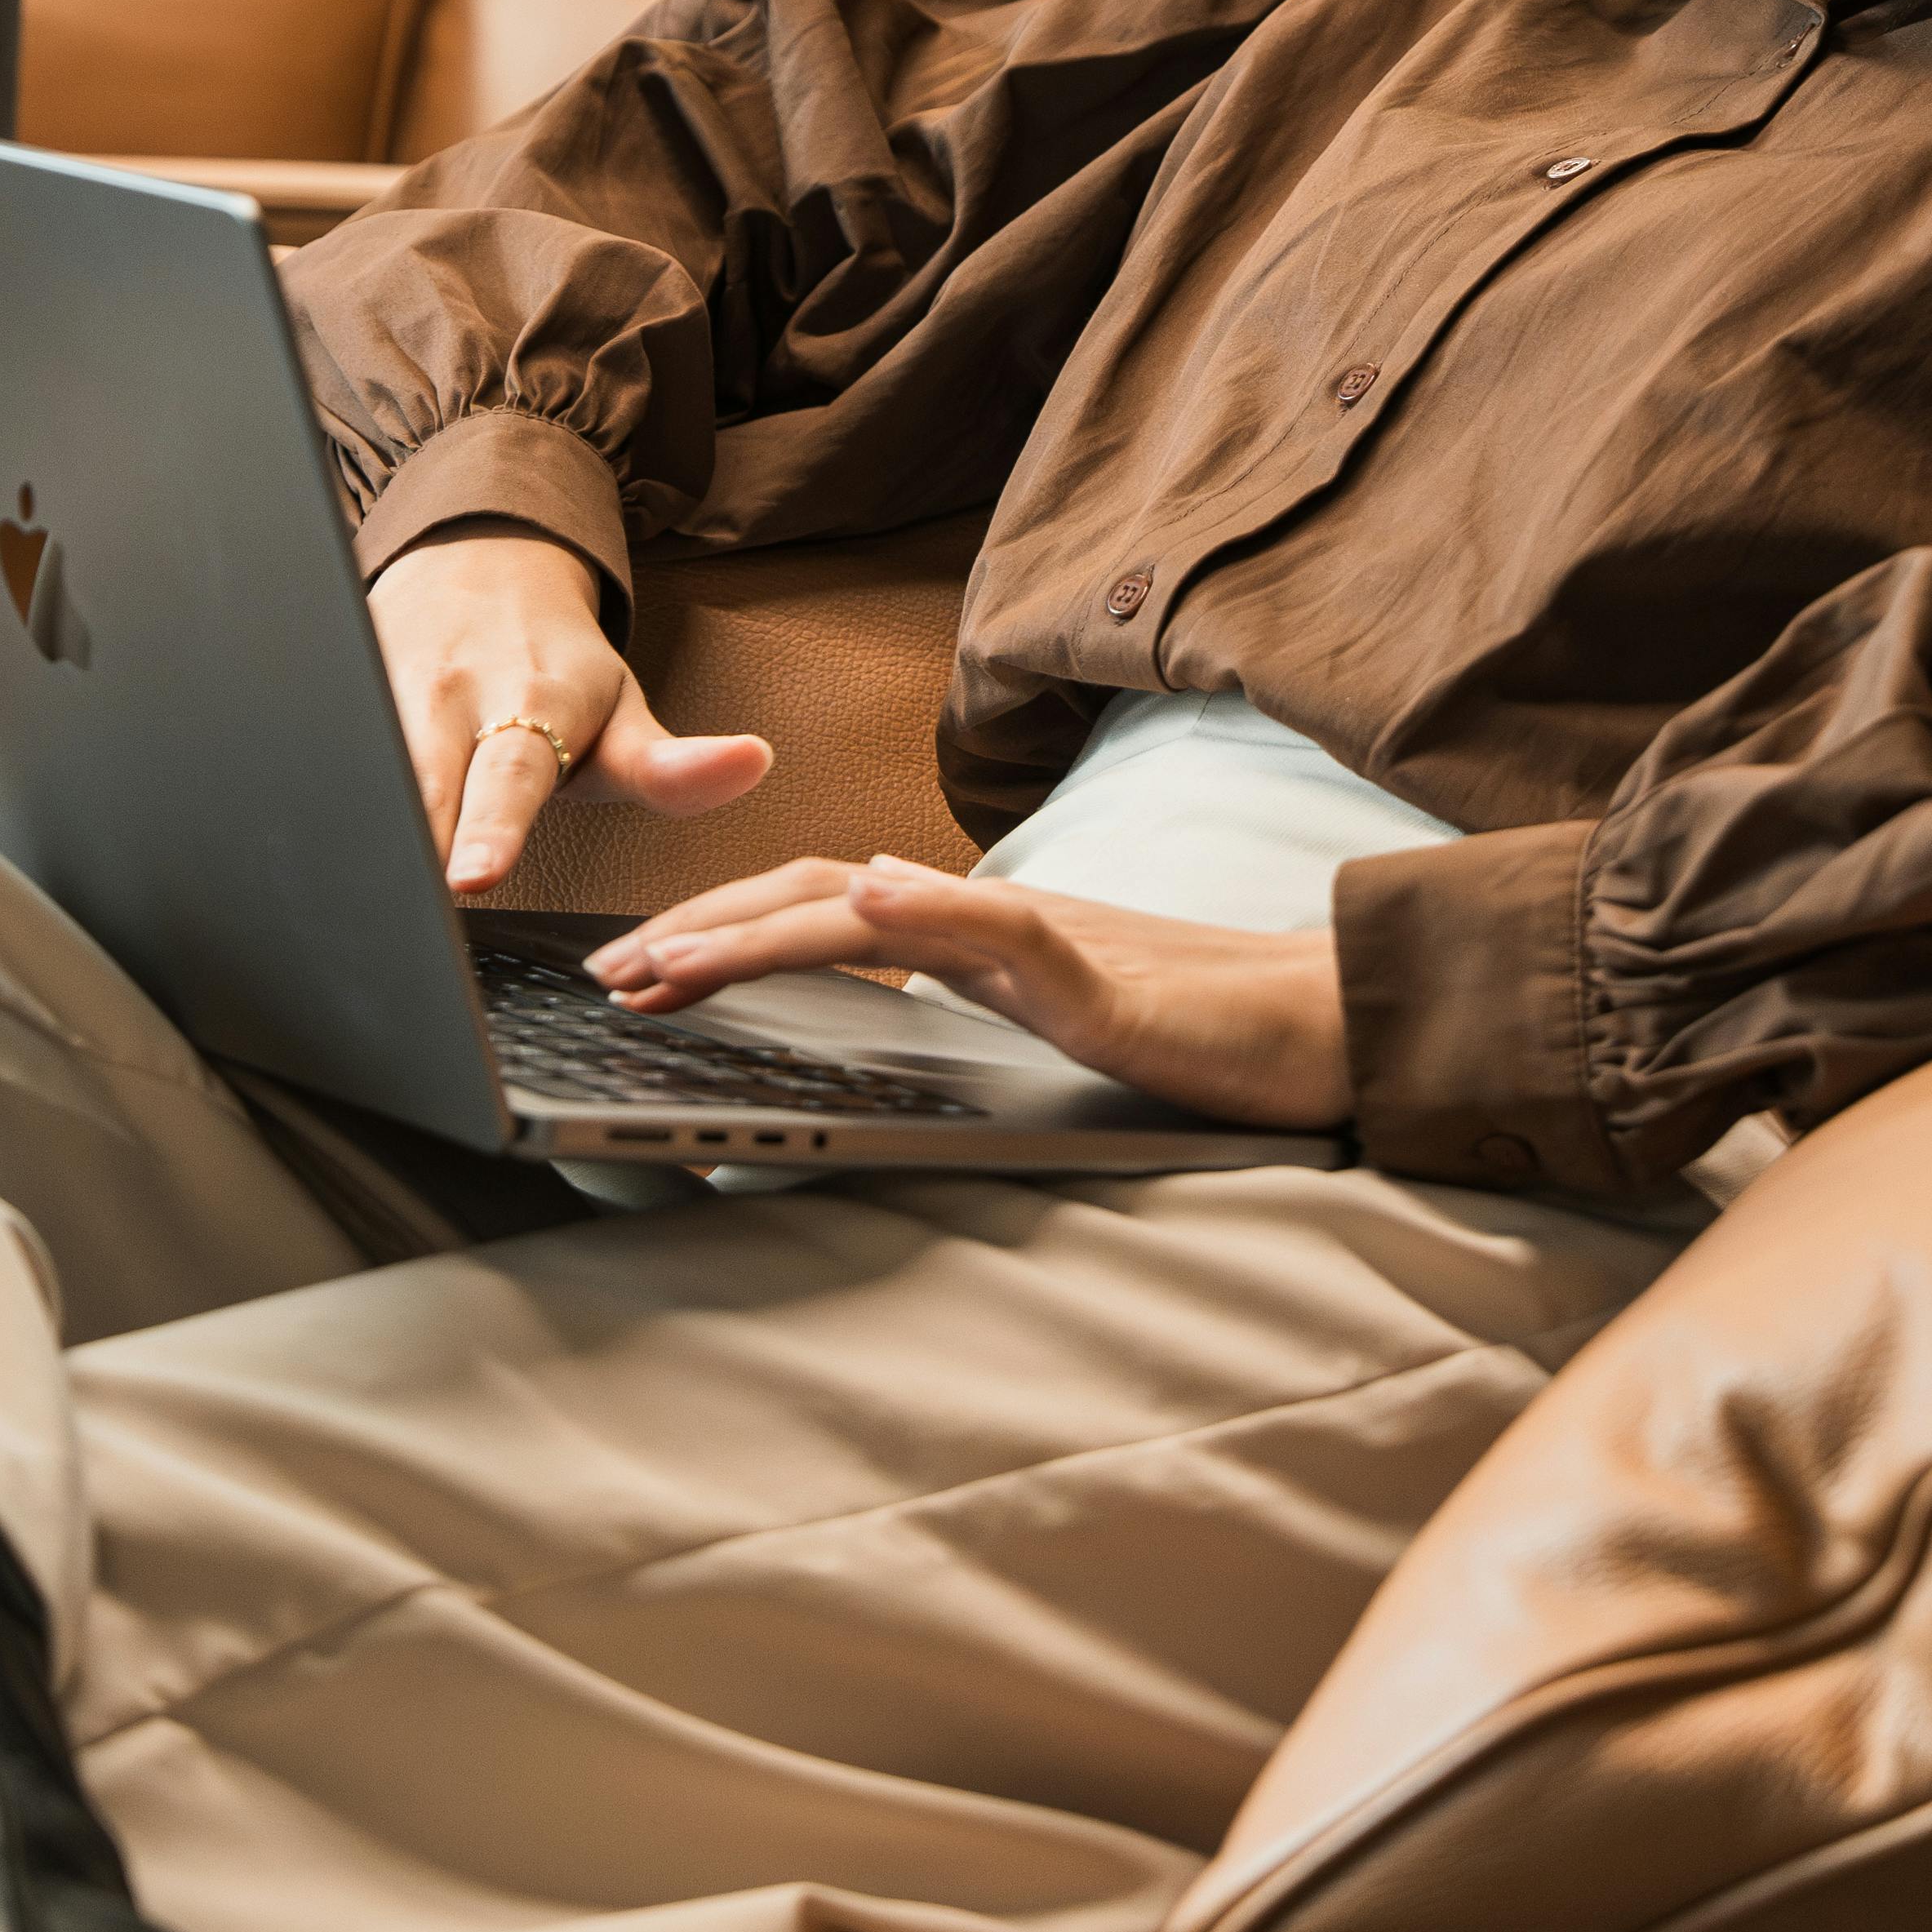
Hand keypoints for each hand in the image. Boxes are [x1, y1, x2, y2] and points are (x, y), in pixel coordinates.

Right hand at [366, 525, 775, 897]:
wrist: (477, 563)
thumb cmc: (553, 667)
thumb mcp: (621, 712)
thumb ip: (673, 767)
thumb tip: (754, 763)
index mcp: (534, 701)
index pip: (511, 776)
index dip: (492, 828)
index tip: (476, 874)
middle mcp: (455, 694)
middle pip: (425, 784)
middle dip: (415, 844)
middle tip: (411, 905)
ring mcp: (387, 689)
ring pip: (368, 772)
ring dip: (366, 834)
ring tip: (361, 895)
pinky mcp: (345, 691)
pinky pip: (333, 758)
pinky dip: (330, 801)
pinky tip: (332, 855)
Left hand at [585, 857, 1353, 1132]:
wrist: (1324, 1020)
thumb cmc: (1200, 1036)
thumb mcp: (1054, 1029)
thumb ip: (974, 1006)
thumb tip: (886, 1005)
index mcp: (972, 942)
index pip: (826, 916)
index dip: (723, 932)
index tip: (636, 969)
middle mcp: (990, 922)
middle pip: (820, 895)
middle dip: (702, 929)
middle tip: (607, 973)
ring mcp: (1042, 939)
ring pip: (881, 907)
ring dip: (766, 928)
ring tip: (676, 956)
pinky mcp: (1098, 974)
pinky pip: (1005, 926)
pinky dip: (934, 908)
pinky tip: (876, 902)